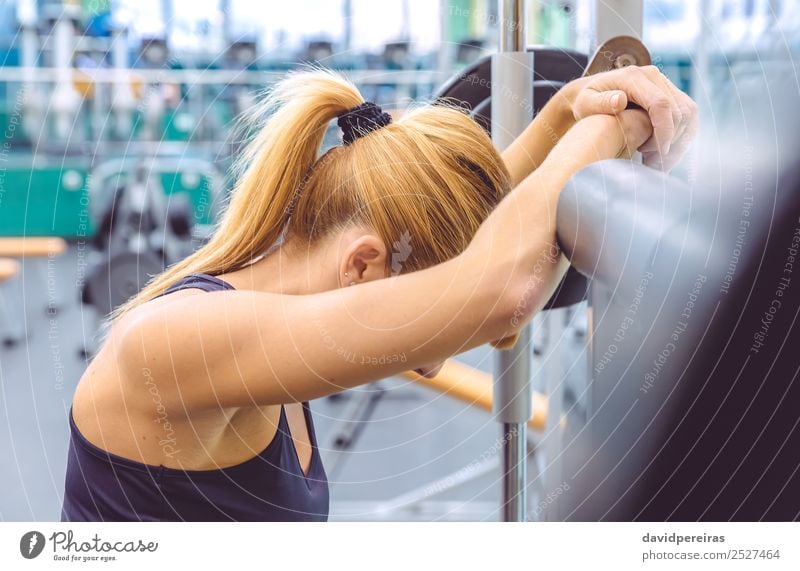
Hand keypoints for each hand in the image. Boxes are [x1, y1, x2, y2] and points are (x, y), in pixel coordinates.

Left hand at [563, 65, 697, 170]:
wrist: (592, 94)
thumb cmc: (585, 102)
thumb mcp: (585, 103)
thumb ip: (600, 103)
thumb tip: (620, 100)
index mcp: (634, 77)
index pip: (660, 104)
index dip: (664, 131)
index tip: (658, 153)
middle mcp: (654, 76)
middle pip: (679, 111)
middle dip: (670, 141)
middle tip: (650, 162)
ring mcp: (664, 83)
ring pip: (688, 114)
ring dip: (678, 141)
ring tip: (655, 160)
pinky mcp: (670, 94)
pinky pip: (687, 116)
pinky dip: (681, 137)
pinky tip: (663, 153)